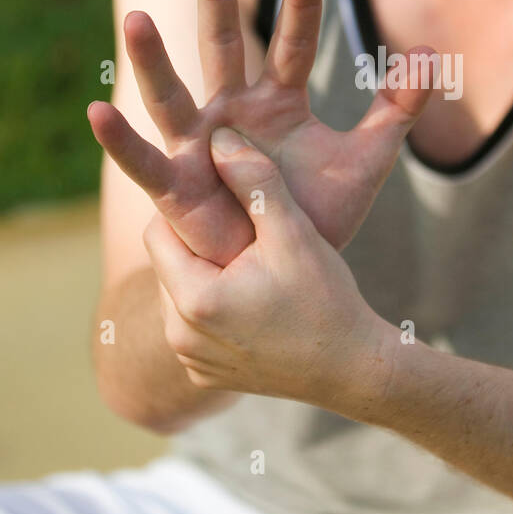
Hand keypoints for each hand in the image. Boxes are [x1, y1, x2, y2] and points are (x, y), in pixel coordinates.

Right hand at [88, 0, 436, 265]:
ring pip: (172, 93)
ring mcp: (199, 144)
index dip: (301, 4)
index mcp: (277, 99)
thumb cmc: (318, 213)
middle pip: (222, 44)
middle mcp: (231, 110)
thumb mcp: (366, 160)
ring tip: (137, 18)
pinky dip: (120, 140)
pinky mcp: (177, 186)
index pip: (293, 42)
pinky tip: (95, 112)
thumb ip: (395, 109)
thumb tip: (430, 54)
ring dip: (153, 57)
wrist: (287, 271)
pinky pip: (145, 161)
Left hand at [143, 127, 389, 411]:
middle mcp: (180, 337)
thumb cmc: (327, 299)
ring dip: (205, 276)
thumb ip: (255, 181)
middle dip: (197, 245)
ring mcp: (191, 362)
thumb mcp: (293, 232)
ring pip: (179, 296)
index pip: (158, 233)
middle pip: (167, 265)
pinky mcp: (205, 377)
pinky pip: (194, 329)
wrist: (354, 371)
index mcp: (194, 299)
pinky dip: (215, 312)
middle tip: (241, 233)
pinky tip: (255, 302)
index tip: (222, 204)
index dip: (188, 212)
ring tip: (250, 266)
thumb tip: (219, 136)